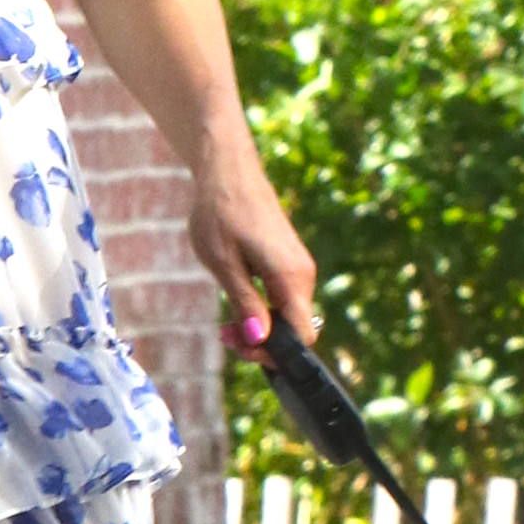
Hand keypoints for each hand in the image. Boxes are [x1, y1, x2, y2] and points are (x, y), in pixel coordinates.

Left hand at [187, 142, 317, 353]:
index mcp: (291, 276)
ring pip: (287, 314)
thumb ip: (244, 303)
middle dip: (261, 340)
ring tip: (225, 323)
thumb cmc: (220, 212)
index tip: (240, 345)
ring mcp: (297, 267)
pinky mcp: (287, 262)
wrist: (227, 171)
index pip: (301, 334)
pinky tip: (237, 301)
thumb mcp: (223, 263)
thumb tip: (259, 339)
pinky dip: (262, 308)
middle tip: (224, 333)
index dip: (274, 352)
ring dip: (259, 325)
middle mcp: (303, 274)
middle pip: (295, 327)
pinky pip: (282, 298)